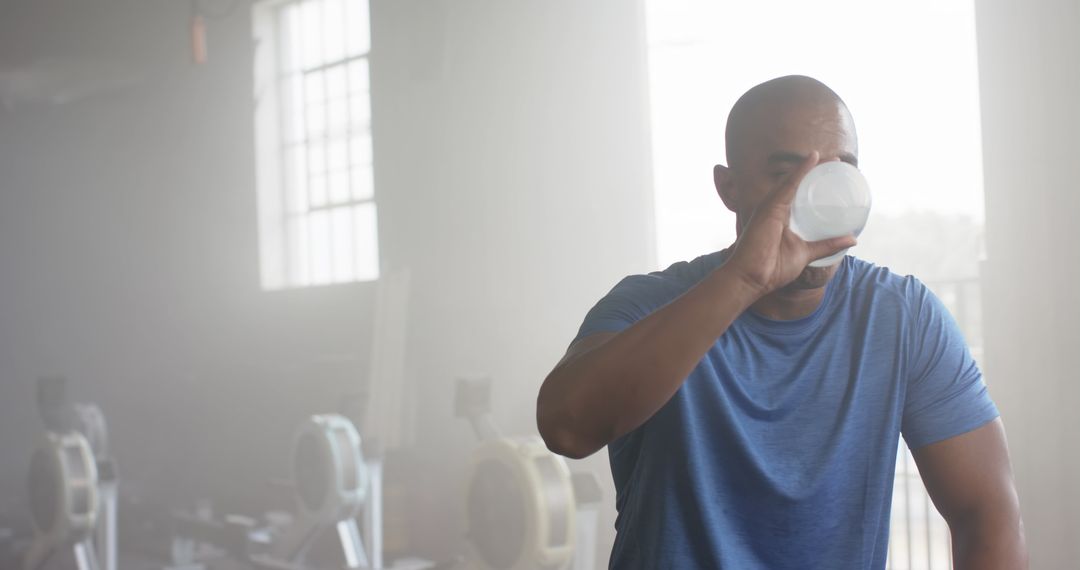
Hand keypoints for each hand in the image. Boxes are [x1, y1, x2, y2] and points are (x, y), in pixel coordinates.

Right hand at [724, 151, 856, 295]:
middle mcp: (775, 208)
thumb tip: (852, 240)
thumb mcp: (806, 253)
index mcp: (782, 216)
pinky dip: (801, 171)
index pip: (800, 193)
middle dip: (816, 170)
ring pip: (794, 179)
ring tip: (831, 158)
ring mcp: (771, 206)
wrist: (753, 279)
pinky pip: (788, 185)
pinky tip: (813, 158)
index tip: (835, 172)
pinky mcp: (769, 208)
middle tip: (837, 161)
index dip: (815, 181)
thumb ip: (827, 245)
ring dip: (812, 166)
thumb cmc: (772, 269)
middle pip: (797, 183)